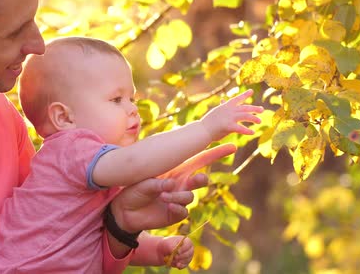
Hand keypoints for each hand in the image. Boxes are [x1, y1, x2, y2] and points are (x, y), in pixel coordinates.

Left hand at [110, 144, 235, 232]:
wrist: (126, 210)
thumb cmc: (134, 190)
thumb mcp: (144, 181)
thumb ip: (157, 182)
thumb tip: (171, 186)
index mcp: (176, 169)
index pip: (199, 159)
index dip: (216, 153)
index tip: (233, 146)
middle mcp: (181, 183)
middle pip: (202, 178)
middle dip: (202, 179)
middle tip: (198, 179)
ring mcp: (180, 198)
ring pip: (190, 196)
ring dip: (178, 195)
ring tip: (163, 196)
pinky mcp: (176, 213)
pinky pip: (183, 210)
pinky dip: (176, 207)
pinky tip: (167, 205)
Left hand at [159, 236, 193, 268]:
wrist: (166, 251)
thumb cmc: (168, 245)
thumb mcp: (168, 243)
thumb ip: (172, 246)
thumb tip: (175, 251)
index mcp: (187, 241)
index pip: (188, 244)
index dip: (183, 249)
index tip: (177, 252)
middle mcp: (190, 249)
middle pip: (188, 254)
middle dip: (181, 256)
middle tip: (174, 257)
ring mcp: (189, 257)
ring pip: (186, 260)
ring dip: (178, 261)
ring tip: (171, 260)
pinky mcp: (186, 263)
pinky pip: (183, 266)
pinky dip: (179, 265)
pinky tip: (175, 264)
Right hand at [200, 89, 263, 140]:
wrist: (202, 130)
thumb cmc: (209, 122)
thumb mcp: (216, 112)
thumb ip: (222, 106)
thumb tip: (223, 101)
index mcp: (226, 106)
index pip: (237, 99)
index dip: (245, 95)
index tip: (251, 91)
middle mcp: (229, 110)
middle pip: (245, 107)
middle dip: (254, 108)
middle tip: (262, 109)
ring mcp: (229, 118)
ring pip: (245, 116)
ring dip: (254, 118)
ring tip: (259, 121)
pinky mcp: (228, 126)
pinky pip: (241, 128)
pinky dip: (247, 130)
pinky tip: (252, 132)